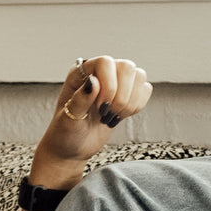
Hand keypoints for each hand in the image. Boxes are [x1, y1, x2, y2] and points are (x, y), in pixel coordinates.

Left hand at [31, 55, 153, 185]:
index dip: (109, 86)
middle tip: (105, 114)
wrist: (73, 148)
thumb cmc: (65, 133)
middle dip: (120, 97)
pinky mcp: (127, 94)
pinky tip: (120, 116)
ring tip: (111, 117)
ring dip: (129, 102)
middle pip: (126, 67)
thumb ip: (80, 100)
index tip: (100, 108)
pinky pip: (145, 89)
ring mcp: (116, 81)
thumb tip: (94, 82)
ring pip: (139, 76)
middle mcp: (100, 72)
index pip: (105, 63)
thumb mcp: (68, 120)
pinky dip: (136, 106)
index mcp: (81, 73)